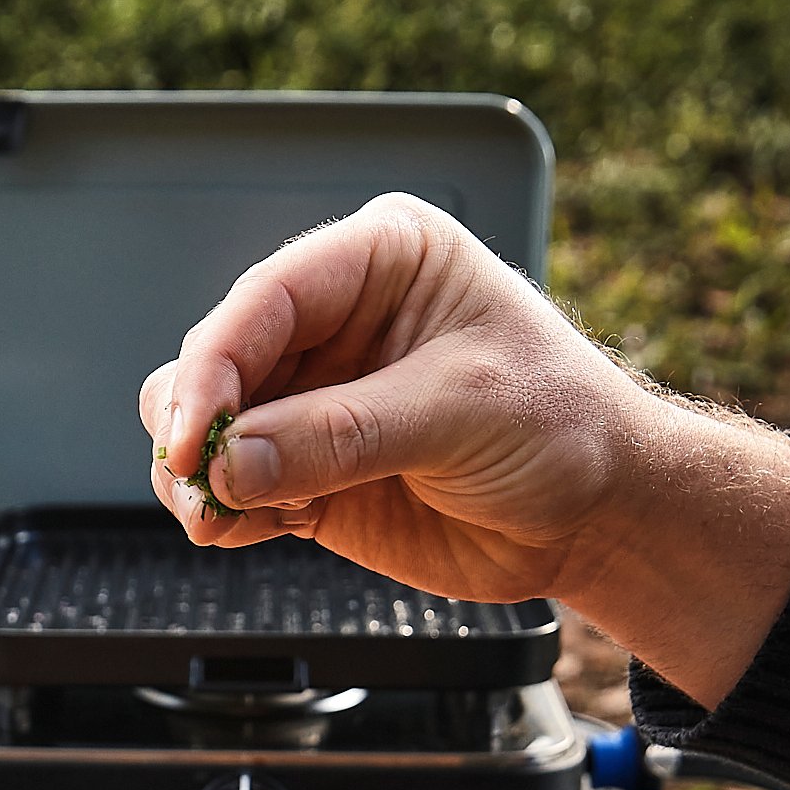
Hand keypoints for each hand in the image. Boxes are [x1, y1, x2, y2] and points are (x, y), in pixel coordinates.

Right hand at [139, 193, 789, 708]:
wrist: (597, 515)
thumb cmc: (561, 425)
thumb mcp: (458, 410)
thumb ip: (341, 434)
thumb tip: (233, 462)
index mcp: (378, 261)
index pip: (267, 298)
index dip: (215, 363)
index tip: (191, 433)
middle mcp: (333, 322)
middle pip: (217, 358)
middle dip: (195, 424)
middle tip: (201, 482)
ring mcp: (313, 400)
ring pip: (205, 425)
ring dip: (197, 474)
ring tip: (220, 515)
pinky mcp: (304, 470)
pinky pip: (228, 486)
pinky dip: (221, 511)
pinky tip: (243, 529)